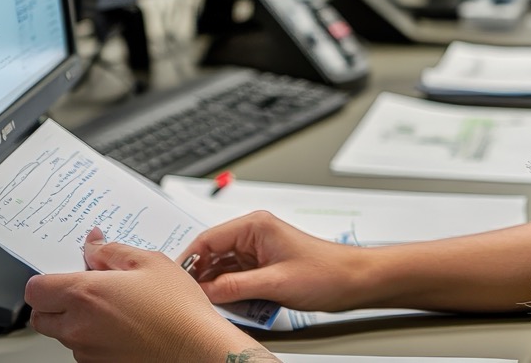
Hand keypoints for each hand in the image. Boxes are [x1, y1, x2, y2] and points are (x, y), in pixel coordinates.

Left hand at [26, 227, 269, 362]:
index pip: (35, 289)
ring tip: (111, 305)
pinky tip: (121, 324)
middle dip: (54, 300)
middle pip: (40, 315)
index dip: (46, 277)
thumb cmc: (178, 308)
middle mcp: (78, 327)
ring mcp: (87, 352)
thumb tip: (93, 244)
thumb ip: (111, 252)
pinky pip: (82, 348)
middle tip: (84, 288)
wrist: (196, 348)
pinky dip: (92, 336)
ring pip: (61, 334)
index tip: (65, 271)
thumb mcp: (149, 262)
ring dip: (74, 319)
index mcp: (86, 295)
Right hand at [183, 211, 371, 312]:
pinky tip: (228, 304)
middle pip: (213, 253)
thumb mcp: (275, 283)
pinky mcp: (265, 265)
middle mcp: (255, 233)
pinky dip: (230, 290)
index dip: (188, 261)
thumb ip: (234, 287)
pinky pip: (237, 276)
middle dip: (201, 276)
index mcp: (255, 225)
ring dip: (216, 285)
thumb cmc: (326, 272)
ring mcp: (259, 249)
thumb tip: (204, 292)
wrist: (354, 280)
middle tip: (190, 298)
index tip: (176, 281)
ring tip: (209, 304)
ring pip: (223, 267)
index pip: (208, 239)